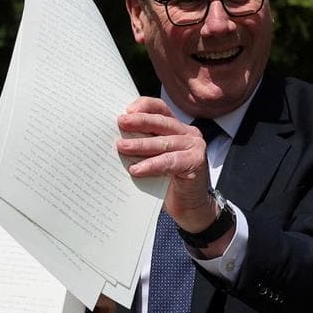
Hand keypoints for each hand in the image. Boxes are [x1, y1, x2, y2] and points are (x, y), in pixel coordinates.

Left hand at [116, 97, 215, 233]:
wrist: (188, 206)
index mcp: (176, 126)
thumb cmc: (167, 180)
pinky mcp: (196, 162)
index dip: (144, 106)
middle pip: (161, 122)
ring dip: (141, 144)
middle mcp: (188, 132)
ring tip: (122, 146)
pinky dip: (152, 165)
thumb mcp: (153, 157)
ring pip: (164, 142)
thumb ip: (143, 144)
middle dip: (139, 121)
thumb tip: (117, 137)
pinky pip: (170, 162)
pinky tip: (136, 169)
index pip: (160, 108)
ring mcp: (194, 146)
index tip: (127, 110)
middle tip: (121, 122)